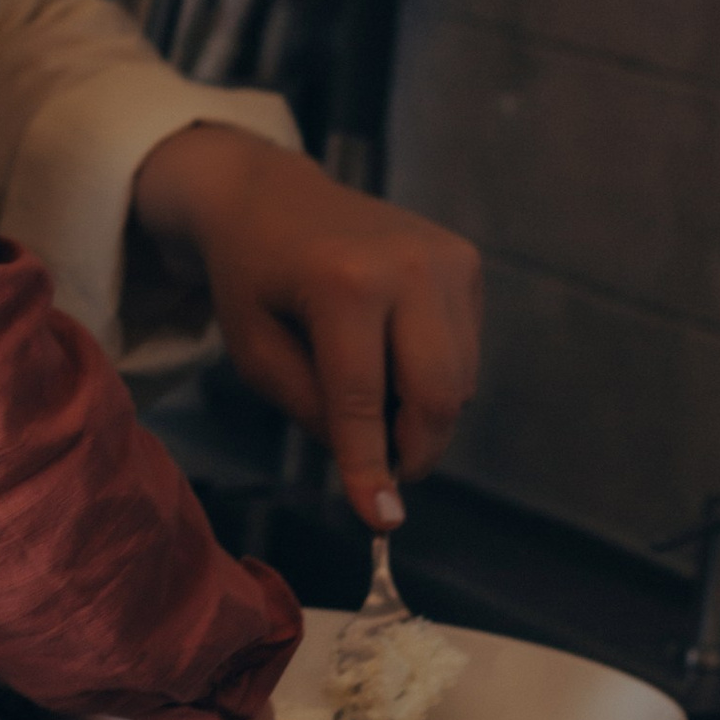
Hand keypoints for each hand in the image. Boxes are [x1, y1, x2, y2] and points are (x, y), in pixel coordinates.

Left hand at [128, 123, 480, 528]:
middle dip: (414, 451)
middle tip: (384, 475)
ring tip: (367, 391)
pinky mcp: (466, 261)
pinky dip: (433, 374)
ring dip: (420, 413)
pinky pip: (466, 351)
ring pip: (459, 381)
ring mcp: (447, 258)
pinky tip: (388, 349)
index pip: (363, 400)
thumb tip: (378, 474)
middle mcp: (409, 264)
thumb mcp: (256, 353)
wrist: (271, 197)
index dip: (370, 467)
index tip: (381, 521)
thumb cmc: (253, 281)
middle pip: (437, 396)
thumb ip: (314, 412)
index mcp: (344, 282)